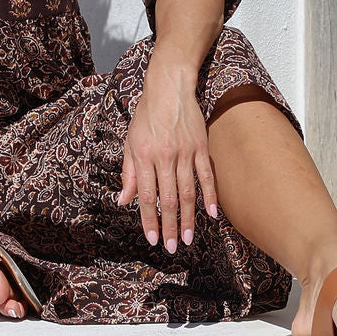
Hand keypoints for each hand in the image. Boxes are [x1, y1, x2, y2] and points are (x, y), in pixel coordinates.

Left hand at [116, 59, 219, 252]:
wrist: (169, 87)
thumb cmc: (146, 115)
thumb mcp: (130, 141)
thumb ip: (128, 173)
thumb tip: (123, 201)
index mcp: (143, 155)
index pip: (146, 195)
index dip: (149, 219)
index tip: (153, 239)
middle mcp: (164, 156)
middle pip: (168, 198)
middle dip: (170, 226)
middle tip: (172, 248)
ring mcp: (185, 152)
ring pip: (188, 192)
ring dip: (189, 218)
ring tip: (188, 239)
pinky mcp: (201, 147)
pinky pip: (207, 176)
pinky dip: (210, 196)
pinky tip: (212, 214)